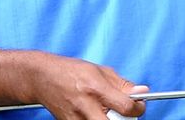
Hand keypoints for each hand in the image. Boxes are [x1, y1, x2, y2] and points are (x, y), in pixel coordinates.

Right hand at [31, 52, 147, 119]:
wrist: (41, 77)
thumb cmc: (71, 71)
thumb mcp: (99, 70)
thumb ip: (122, 84)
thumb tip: (143, 93)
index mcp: (95, 87)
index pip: (125, 106)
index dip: (138, 108)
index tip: (138, 105)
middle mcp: (85, 105)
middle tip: (123, 114)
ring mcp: (76, 118)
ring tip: (105, 112)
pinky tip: (94, 113)